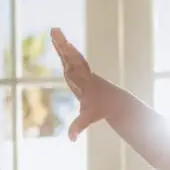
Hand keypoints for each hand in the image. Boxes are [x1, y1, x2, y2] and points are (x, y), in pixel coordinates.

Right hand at [50, 27, 106, 141]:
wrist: (115, 101)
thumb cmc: (101, 110)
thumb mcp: (89, 118)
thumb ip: (78, 126)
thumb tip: (71, 139)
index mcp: (85, 83)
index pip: (75, 71)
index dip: (68, 60)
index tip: (64, 48)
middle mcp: (83, 73)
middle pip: (72, 57)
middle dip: (64, 45)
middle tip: (56, 31)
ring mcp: (82, 70)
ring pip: (71, 54)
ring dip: (62, 43)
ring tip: (54, 30)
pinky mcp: (80, 70)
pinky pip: (70, 57)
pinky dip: (63, 49)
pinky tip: (58, 41)